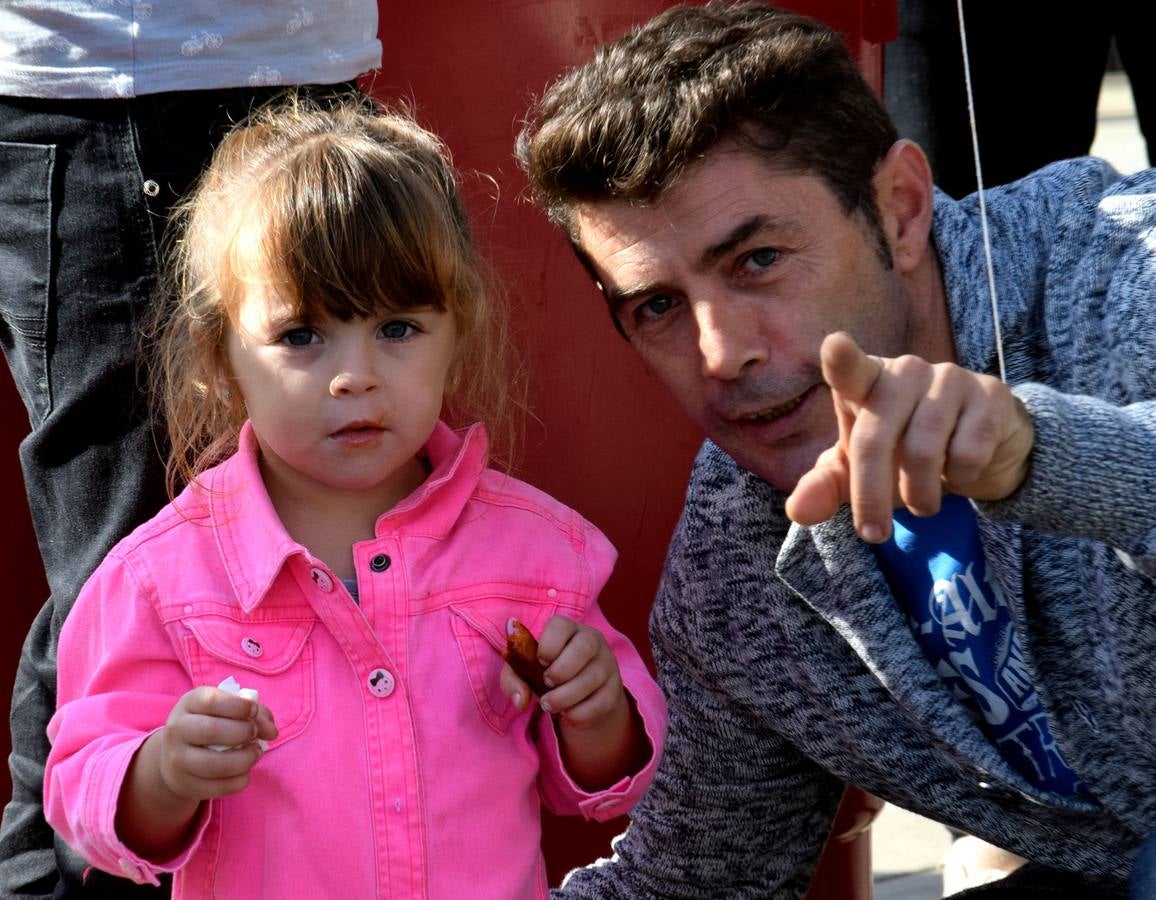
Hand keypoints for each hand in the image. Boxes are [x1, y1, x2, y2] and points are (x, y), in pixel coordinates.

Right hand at [157, 685, 278, 801]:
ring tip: (255, 753)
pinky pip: (218, 787)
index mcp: (189, 704)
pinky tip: (244, 771)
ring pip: (214, 764)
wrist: (176, 756)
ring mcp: (177, 760)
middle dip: (243, 732)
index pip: (211, 701)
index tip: (253, 711)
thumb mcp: (227, 709)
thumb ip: (255, 713)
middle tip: (255, 734)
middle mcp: (177, 730)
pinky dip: (239, 780)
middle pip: (212, 730)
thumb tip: (271, 731)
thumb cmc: (212, 723)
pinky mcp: (185, 784)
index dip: (239, 706)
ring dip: (244, 759)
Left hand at [501, 616, 626, 726]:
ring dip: (567, 696)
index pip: (561, 625)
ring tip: (549, 705)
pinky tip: (568, 715)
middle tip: (546, 684)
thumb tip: (520, 700)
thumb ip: (514, 680)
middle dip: (561, 670)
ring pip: (593, 677)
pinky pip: (602, 701)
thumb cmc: (546, 674)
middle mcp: (592, 640)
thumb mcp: (525, 672)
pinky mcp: (614, 689)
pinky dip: (581, 713)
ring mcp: (607, 664)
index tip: (540, 661)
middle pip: (585, 646)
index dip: (549, 644)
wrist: (578, 696)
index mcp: (567, 629)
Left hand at [785, 332, 1033, 541]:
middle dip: (870, 496)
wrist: (978, 450)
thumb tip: (797, 511)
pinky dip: (960, 479)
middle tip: (874, 533)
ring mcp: (949, 378)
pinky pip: (968, 453)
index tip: (834, 345)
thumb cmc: (901, 455)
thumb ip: (824, 487)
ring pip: (922, 452)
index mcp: (865, 382)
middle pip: (874, 439)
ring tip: (922, 503)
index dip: (842, 359)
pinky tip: (959, 474)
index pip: (849, 369)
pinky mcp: (989, 395)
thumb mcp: (857, 473)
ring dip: (919, 494)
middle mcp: (904, 371)